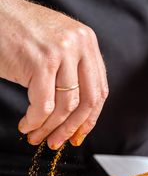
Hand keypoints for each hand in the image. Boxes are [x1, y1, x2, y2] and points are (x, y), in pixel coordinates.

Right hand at [0, 0, 107, 148]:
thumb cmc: (21, 33)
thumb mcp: (58, 46)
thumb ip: (72, 71)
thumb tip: (76, 113)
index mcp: (87, 43)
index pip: (99, 90)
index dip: (90, 118)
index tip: (79, 134)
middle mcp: (79, 45)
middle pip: (87, 101)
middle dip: (72, 128)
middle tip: (58, 142)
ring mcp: (61, 52)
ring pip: (64, 106)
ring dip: (50, 128)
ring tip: (37, 136)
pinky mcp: (41, 61)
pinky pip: (43, 105)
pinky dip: (35, 121)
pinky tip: (27, 125)